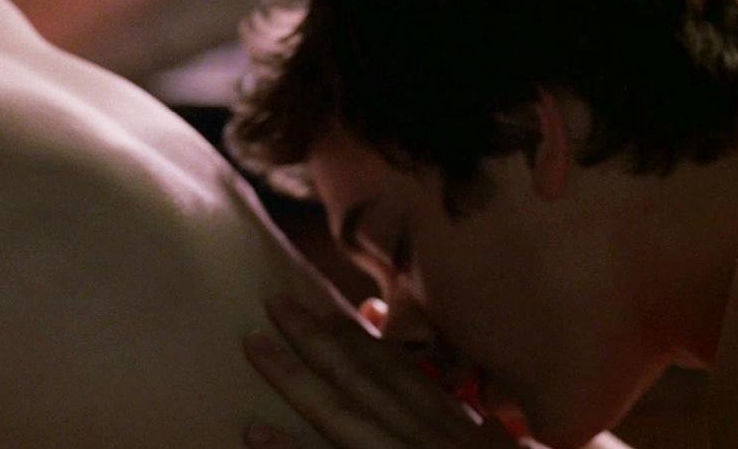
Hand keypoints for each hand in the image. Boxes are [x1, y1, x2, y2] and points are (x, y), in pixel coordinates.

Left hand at [242, 294, 525, 448]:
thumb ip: (485, 431)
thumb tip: (461, 395)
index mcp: (468, 438)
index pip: (411, 379)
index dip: (367, 340)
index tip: (330, 309)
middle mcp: (442, 444)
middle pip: (373, 384)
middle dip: (320, 342)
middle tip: (273, 303)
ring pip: (350, 420)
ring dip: (298, 383)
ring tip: (251, 347)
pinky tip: (252, 432)